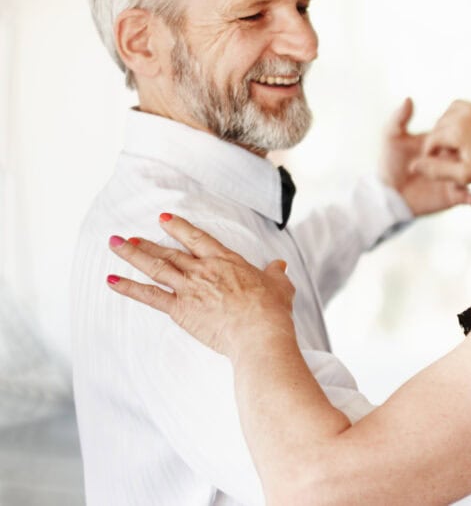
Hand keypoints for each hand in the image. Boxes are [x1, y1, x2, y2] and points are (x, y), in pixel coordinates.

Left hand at [105, 214, 295, 359]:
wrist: (258, 332)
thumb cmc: (271, 310)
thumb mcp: (279, 286)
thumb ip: (275, 273)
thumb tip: (280, 266)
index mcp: (226, 261)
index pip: (197, 238)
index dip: (179, 227)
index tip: (164, 219)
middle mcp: (203, 270)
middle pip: (170, 251)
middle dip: (148, 242)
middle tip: (130, 235)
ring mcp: (189, 288)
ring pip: (155, 267)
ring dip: (132, 255)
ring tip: (115, 245)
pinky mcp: (180, 309)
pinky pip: (149, 296)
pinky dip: (128, 288)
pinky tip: (110, 280)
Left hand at [380, 98, 470, 215]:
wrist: (388, 194)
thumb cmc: (389, 163)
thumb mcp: (392, 138)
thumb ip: (399, 118)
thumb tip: (409, 99)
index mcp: (441, 143)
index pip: (457, 136)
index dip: (456, 138)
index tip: (450, 142)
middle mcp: (451, 160)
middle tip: (460, 163)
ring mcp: (455, 178)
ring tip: (467, 181)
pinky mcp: (454, 197)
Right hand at [410, 100, 470, 184]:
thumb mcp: (466, 175)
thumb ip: (438, 170)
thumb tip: (415, 166)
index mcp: (456, 128)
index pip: (431, 139)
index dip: (431, 154)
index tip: (439, 163)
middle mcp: (465, 112)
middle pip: (439, 124)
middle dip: (440, 140)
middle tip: (451, 157)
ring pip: (451, 113)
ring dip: (449, 127)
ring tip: (459, 145)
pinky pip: (467, 108)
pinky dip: (463, 119)